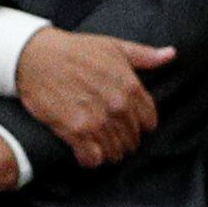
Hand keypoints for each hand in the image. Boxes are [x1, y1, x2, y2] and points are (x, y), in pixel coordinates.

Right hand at [11, 27, 175, 169]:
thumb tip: (171, 54)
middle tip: (111, 137)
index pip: (149, 121)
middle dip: (124, 140)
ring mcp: (97, 119)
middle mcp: (117, 105)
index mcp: (130, 86)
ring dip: (108, 152)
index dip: (139, 125)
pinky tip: (85, 152)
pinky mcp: (75, 131)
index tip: (129, 124)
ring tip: (99, 146)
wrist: (36, 56)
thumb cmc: (76, 50)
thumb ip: (144, 55)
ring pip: (114, 152)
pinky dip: (90, 159)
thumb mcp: (114, 46)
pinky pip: (92, 158)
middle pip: (132, 139)